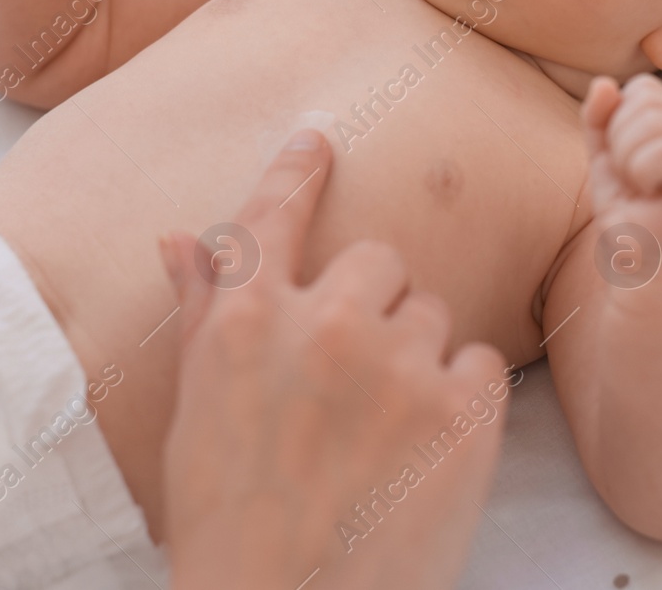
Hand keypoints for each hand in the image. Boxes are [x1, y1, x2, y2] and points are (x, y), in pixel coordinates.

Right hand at [160, 131, 509, 589]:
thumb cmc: (228, 521)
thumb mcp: (195, 414)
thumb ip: (202, 315)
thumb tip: (180, 237)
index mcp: (249, 320)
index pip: (274, 215)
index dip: (296, 172)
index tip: (317, 141)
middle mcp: (326, 324)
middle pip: (378, 261)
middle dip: (373, 304)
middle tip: (354, 378)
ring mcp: (400, 364)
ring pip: (433, 312)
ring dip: (418, 354)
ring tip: (385, 430)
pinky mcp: (463, 410)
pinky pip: (481, 361)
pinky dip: (464, 396)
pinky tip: (428, 448)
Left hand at [581, 73, 661, 254]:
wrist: (639, 256)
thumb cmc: (627, 207)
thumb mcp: (603, 155)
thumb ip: (599, 118)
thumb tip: (603, 84)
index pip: (644, 87)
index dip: (618, 117)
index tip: (622, 157)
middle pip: (647, 99)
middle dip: (619, 138)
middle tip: (629, 176)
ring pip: (654, 121)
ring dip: (628, 157)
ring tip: (639, 184)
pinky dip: (642, 170)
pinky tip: (649, 190)